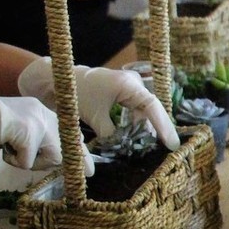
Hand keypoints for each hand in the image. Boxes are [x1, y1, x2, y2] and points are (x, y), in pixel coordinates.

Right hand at [0, 94, 92, 172]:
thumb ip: (36, 140)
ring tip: (11, 150)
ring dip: (30, 162)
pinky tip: (3, 148)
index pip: (70, 133)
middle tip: (63, 172)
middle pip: (67, 147)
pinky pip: (28, 161)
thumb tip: (58, 159)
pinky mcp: (28, 132)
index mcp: (42, 111)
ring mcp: (38, 121)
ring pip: (51, 157)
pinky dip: (14, 161)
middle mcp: (44, 113)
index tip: (89, 169)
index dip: (78, 153)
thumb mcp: (17, 132)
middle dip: (59, 163)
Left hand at [17, 57, 179, 149]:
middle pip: (152, 109)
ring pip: (145, 111)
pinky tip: (137, 137)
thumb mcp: (95, 117)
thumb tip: (124, 145)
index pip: (153, 107)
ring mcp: (129, 87)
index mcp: (129, 85)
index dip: (163, 127)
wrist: (57, 80)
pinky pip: (136, 110)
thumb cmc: (74, 94)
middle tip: (168, 148)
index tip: (171, 144)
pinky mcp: (122, 92)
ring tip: (151, 145)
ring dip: (145, 127)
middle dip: (158, 128)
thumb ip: (112, 133)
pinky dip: (136, 123)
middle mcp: (133, 83)